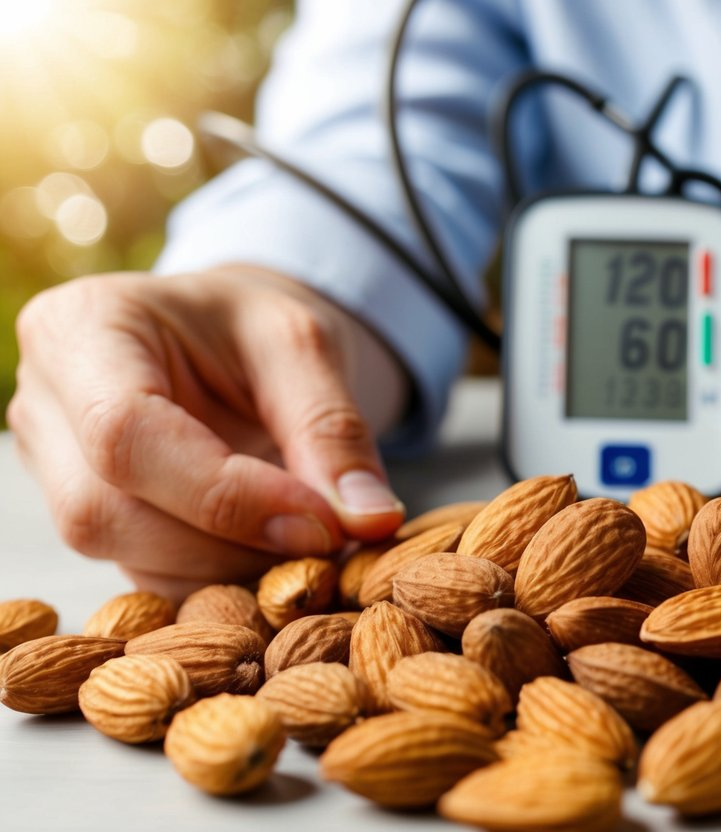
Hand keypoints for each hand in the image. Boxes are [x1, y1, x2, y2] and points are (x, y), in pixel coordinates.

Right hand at [8, 266, 406, 598]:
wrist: (227, 338)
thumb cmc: (256, 327)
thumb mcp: (305, 346)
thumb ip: (333, 429)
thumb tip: (369, 520)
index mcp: (80, 329)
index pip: (125, 434)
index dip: (224, 496)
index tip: (321, 526)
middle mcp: (44, 404)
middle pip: (105, 512)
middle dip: (228, 544)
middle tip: (327, 544)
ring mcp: (52, 470)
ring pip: (124, 556)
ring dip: (230, 571)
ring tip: (309, 544)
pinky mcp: (90, 520)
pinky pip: (146, 575)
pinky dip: (221, 581)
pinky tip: (274, 554)